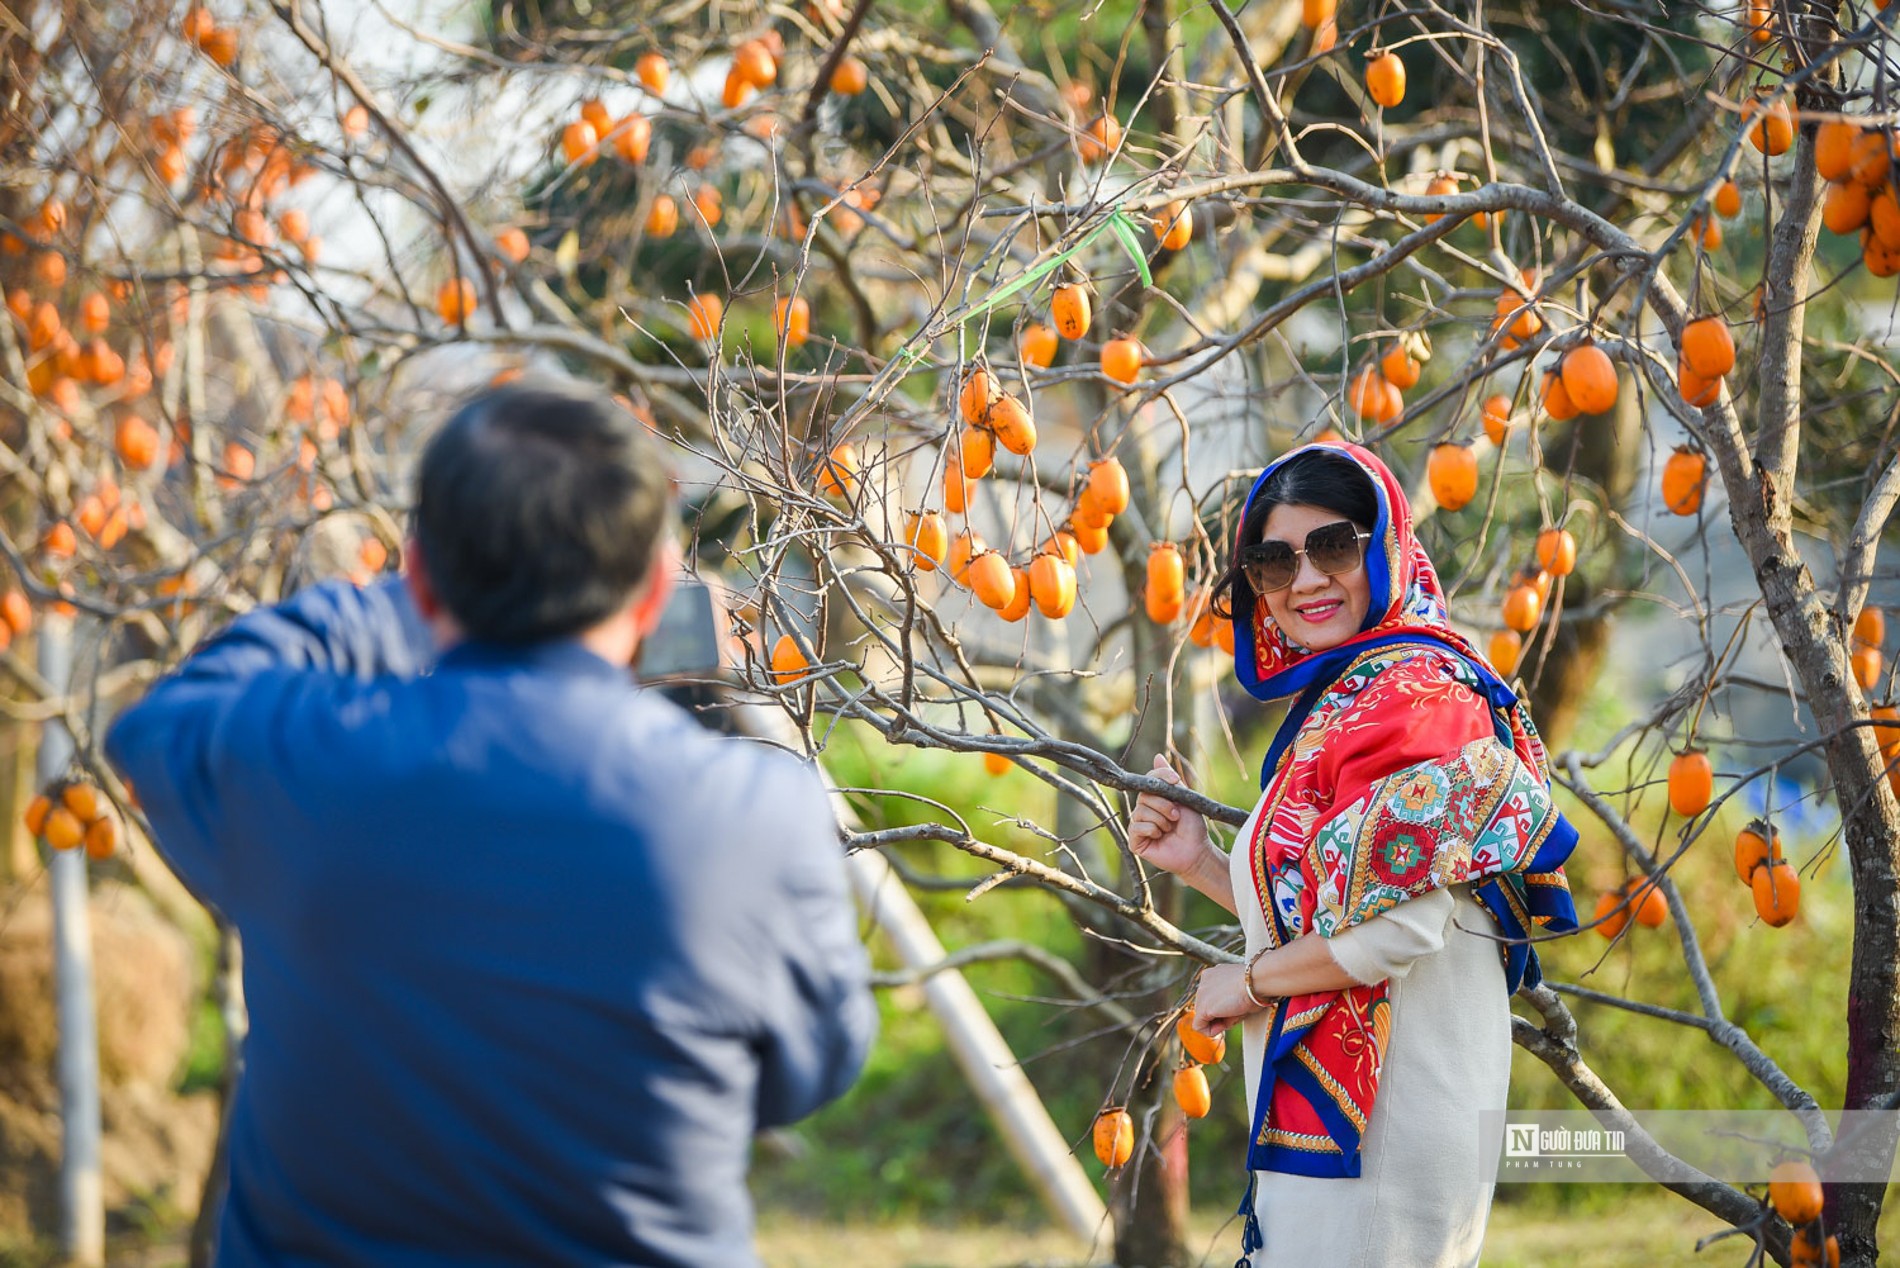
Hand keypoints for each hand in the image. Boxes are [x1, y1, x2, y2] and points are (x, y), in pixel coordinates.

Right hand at [1127, 754, 1212, 879]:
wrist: (1197, 851)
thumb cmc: (1193, 827)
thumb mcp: (1184, 798)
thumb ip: (1170, 780)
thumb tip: (1157, 756)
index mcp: (1154, 799)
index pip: (1148, 779)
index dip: (1161, 777)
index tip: (1175, 781)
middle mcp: (1143, 810)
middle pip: (1144, 796)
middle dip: (1165, 805)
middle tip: (1176, 816)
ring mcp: (1138, 825)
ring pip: (1141, 812)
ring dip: (1161, 820)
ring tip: (1170, 829)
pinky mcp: (1135, 841)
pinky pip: (1137, 827)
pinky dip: (1153, 830)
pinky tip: (1160, 837)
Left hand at [1192, 961, 1268, 1033]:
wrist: (1256, 982)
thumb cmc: (1256, 986)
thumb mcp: (1240, 990)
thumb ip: (1229, 998)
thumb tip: (1227, 1014)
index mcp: (1213, 974)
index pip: (1213, 997)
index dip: (1224, 1008)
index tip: (1236, 1009)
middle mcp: (1204, 981)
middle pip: (1208, 1006)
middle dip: (1221, 1015)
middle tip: (1237, 1013)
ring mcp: (1201, 994)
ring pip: (1205, 1016)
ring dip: (1219, 1021)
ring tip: (1234, 1015)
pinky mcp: (1202, 1008)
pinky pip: (1200, 1026)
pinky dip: (1211, 1031)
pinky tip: (1223, 1026)